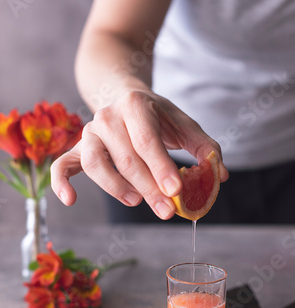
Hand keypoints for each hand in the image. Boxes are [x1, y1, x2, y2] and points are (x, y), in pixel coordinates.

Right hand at [51, 90, 228, 218]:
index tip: (176, 191)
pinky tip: (71, 201)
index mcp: (136, 106)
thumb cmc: (158, 115)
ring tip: (137, 202)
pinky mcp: (78, 148)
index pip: (148, 142)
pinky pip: (63, 165)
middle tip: (166, 211)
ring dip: (115, 188)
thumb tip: (220, 176)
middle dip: (148, 188)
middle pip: (126, 159)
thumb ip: (205, 148)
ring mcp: (89, 133)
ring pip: (95, 164)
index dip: (161, 168)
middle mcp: (108, 117)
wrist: (124, 96)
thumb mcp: (184, 124)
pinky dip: (61, 183)